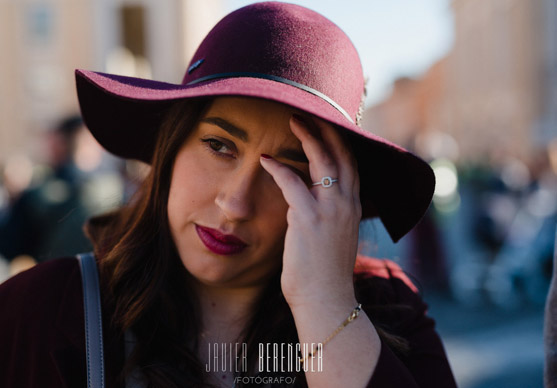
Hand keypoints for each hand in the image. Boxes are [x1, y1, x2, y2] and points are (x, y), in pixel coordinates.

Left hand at [259, 115, 361, 308]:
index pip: (351, 164)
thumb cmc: (322, 274)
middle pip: (342, 154)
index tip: (326, 122)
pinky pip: (293, 184)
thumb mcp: (331, 238)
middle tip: (307, 111)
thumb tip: (308, 202)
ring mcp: (331, 211)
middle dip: (326, 128)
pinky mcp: (310, 220)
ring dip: (307, 137)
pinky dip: (279, 168)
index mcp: (353, 208)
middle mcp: (347, 204)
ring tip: (292, 120)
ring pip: (323, 161)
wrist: (326, 300)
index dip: (340, 141)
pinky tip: (265, 159)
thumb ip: (326, 216)